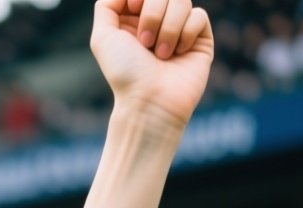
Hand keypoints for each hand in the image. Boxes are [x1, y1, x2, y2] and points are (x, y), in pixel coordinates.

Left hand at [91, 0, 213, 128]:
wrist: (151, 101)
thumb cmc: (125, 72)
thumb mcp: (103, 37)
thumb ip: (107, 5)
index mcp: (133, 18)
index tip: (133, 10)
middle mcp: (157, 21)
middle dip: (152, 14)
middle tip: (144, 43)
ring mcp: (179, 28)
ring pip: (181, 0)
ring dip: (168, 27)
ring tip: (161, 54)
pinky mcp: (200, 38)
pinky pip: (198, 15)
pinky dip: (185, 34)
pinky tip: (178, 54)